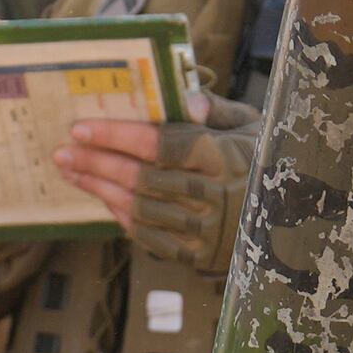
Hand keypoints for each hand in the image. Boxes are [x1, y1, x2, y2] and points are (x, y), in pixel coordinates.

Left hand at [58, 104, 260, 271]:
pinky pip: (148, 237)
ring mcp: (205, 230)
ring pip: (139, 209)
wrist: (289, 219)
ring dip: (100, 190)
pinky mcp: (197, 254)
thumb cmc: (262, 158)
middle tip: (63, 152)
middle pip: (141, 178)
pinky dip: (120, 217)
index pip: (161, 145)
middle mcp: (214, 195)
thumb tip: (187, 99)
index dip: (117, 137)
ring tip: (72, 171)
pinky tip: (101, 197)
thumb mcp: (250, 125)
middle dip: (97, 164)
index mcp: (225, 157)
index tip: (82, 128)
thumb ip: (214, 108)